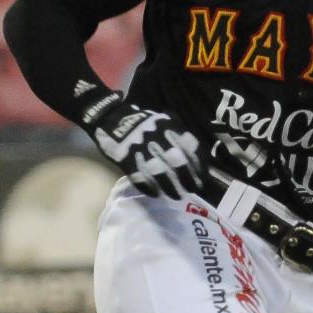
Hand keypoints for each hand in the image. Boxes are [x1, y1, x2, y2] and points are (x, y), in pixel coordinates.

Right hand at [81, 90, 208, 200]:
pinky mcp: (126, 158)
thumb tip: (195, 155)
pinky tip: (156, 194)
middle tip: (193, 189)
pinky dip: (149, 187)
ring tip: (176, 195)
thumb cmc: (141, 123)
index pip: (190, 146)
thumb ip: (177, 134)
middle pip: (177, 161)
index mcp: (168, 126)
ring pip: (159, 171)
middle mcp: (156, 136)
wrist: (109, 117)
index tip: (202, 177)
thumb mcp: (162, 121)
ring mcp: (140, 148)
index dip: (199, 164)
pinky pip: (139, 176)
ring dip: (170, 186)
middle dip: (188, 178)